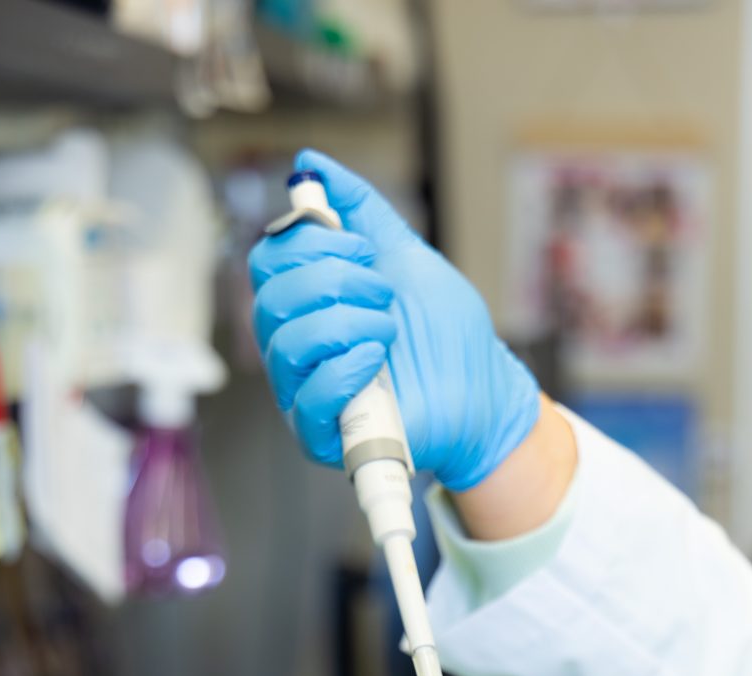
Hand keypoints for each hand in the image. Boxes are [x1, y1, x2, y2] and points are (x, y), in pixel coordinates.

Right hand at [248, 150, 539, 491]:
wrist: (484, 391)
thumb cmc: (446, 333)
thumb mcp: (404, 255)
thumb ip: (359, 209)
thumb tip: (310, 164)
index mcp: (305, 302)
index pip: (267, 261)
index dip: (311, 244)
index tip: (365, 251)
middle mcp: (295, 346)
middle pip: (270, 299)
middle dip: (335, 281)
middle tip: (384, 293)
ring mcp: (305, 393)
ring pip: (285, 345)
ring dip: (347, 324)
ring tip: (389, 330)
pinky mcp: (324, 436)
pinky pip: (307, 399)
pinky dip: (346, 368)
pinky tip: (378, 360)